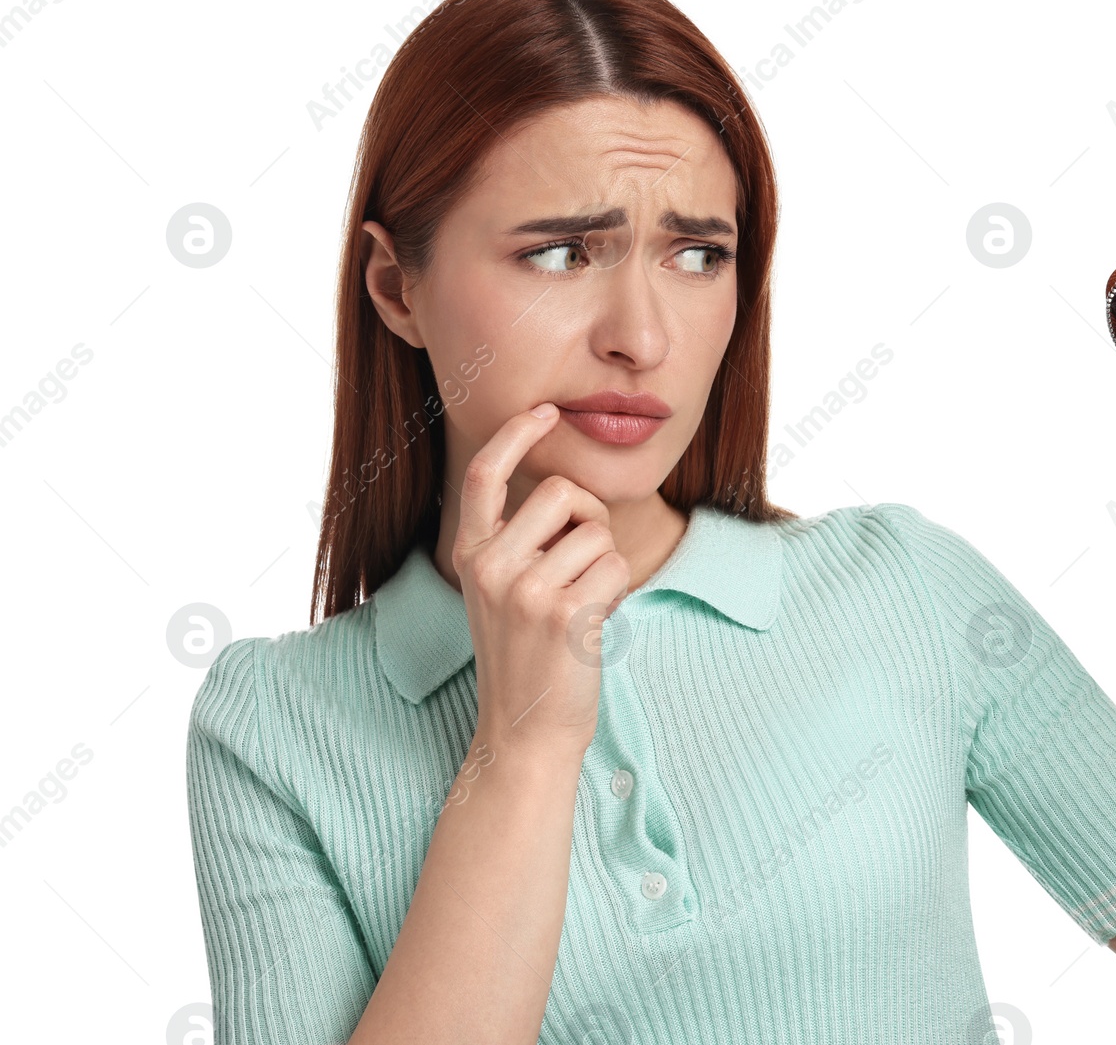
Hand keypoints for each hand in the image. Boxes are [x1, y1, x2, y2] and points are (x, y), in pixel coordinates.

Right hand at [453, 405, 631, 757]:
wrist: (526, 729)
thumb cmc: (529, 656)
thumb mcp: (504, 592)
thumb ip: (522, 542)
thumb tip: (566, 489)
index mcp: (471, 554)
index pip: (484, 476)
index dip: (516, 433)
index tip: (546, 410)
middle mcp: (490, 566)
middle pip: (563, 492)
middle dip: (591, 518)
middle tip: (584, 565)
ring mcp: (524, 590)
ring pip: (598, 532)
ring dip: (606, 567)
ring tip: (583, 608)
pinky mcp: (563, 614)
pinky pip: (616, 567)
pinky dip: (618, 593)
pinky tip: (594, 626)